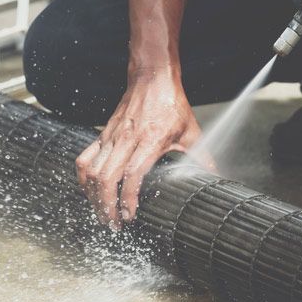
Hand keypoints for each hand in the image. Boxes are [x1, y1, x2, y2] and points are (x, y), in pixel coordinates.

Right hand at [75, 66, 214, 229]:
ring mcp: (111, 137)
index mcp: (150, 140)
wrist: (152, 78)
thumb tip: (217, 178)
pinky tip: (90, 191)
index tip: (130, 215)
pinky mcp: (102, 135)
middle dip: (107, 206)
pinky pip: (84, 159)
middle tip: (114, 223)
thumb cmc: (171, 104)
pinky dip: (83, 179)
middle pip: (106, 177)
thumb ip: (203, 159)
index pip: (132, 174)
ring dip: (94, 196)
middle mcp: (127, 140)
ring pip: (92, 171)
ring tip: (102, 212)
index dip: (128, 199)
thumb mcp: (192, 132)